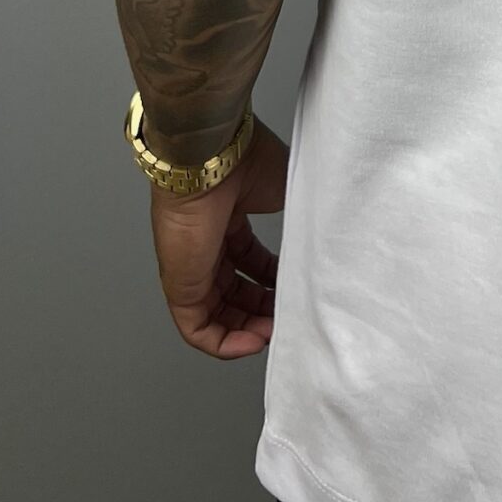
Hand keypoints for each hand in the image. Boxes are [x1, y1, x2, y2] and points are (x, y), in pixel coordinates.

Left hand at [147, 117, 288, 358]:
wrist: (213, 157)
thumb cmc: (246, 162)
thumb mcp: (288, 193)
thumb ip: (301, 223)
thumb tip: (322, 246)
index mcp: (230, 220)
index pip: (252, 263)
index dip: (275, 282)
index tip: (297, 290)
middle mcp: (208, 246)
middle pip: (236, 292)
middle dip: (265, 310)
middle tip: (290, 316)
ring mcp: (191, 268)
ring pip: (218, 315)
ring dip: (248, 331)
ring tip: (276, 333)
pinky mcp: (179, 287)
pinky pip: (198, 329)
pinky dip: (225, 344)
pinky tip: (254, 342)